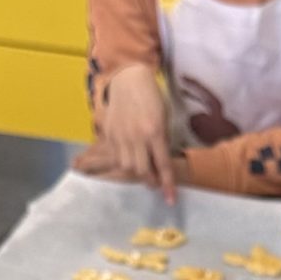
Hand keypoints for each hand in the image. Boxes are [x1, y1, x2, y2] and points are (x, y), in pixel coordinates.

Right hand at [79, 65, 176, 202]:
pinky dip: (123, 162)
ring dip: (136, 172)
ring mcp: (121, 135)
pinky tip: (129, 157)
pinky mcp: (110, 134)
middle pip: (142, 171)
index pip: (163, 165)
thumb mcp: (164, 118)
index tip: (170, 200)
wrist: (129, 79)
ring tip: (142, 169)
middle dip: (150, 180)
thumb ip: (163, 141)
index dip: (167, 185)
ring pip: (126, 167)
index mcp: (155, 131)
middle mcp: (137, 136)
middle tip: (155, 181)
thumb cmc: (152, 97)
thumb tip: (161, 163)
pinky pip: (116, 157)